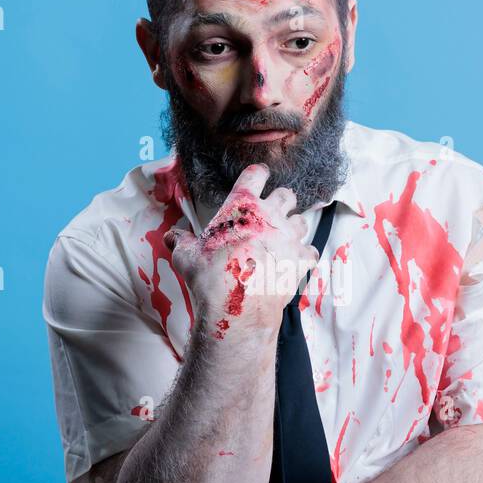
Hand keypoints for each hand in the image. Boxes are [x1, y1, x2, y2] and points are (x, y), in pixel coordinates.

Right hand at [163, 163, 316, 339]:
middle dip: (282, 199)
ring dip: (293, 226)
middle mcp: (270, 216)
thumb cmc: (211, 277)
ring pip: (300, 221)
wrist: (237, 308)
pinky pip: (310, 251)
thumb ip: (181, 241)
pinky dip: (303, 254)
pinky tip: (294, 260)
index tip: (259, 176)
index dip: (258, 174)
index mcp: (242, 206)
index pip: (255, 175)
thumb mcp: (187, 256)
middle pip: (287, 195)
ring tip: (283, 236)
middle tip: (274, 208)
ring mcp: (289, 238)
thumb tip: (172, 237)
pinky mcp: (300, 261)